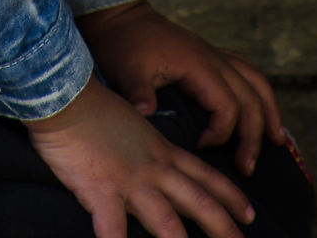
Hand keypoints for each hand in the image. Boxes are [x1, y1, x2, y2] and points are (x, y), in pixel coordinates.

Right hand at [25, 76, 254, 237]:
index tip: (250, 213)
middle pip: (197, 201)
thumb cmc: (91, 106)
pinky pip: (113, 230)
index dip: (230, 196)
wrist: (65, 92)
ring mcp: (129, 181)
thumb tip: (151, 159)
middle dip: (224, 227)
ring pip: (167, 222)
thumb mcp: (130, 123)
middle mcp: (152, 167)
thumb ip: (144, 144)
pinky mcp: (101, 190)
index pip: (204, 175)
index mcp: (160, 149)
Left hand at [77, 2, 284, 176]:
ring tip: (278, 141)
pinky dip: (258, 90)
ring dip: (269, 111)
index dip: (221, 134)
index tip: (201, 147)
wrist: (119, 16)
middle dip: (254, 135)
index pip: (228, 106)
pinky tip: (260, 107)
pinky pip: (245, 70)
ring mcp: (213, 54)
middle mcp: (213, 58)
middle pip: (251, 98)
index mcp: (198, 64)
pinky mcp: (209, 54)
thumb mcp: (126, 70)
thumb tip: (146, 115)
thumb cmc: (123, 43)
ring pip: (256, 81)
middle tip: (247, 168)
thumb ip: (139, 93)